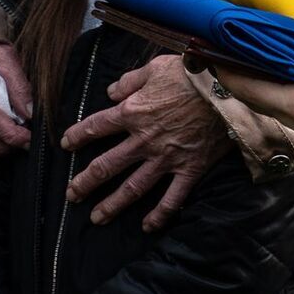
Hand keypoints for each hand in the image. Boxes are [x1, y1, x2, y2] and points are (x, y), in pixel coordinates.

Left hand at [59, 54, 232, 230]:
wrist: (227, 90)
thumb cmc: (192, 74)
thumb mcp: (155, 67)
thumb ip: (130, 81)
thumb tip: (110, 92)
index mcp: (133, 112)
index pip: (97, 126)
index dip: (78, 135)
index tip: (66, 144)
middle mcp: (144, 139)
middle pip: (107, 165)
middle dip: (86, 182)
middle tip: (71, 195)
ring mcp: (166, 158)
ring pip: (133, 187)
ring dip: (113, 204)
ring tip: (97, 218)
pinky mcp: (189, 169)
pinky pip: (172, 197)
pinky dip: (160, 214)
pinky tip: (148, 226)